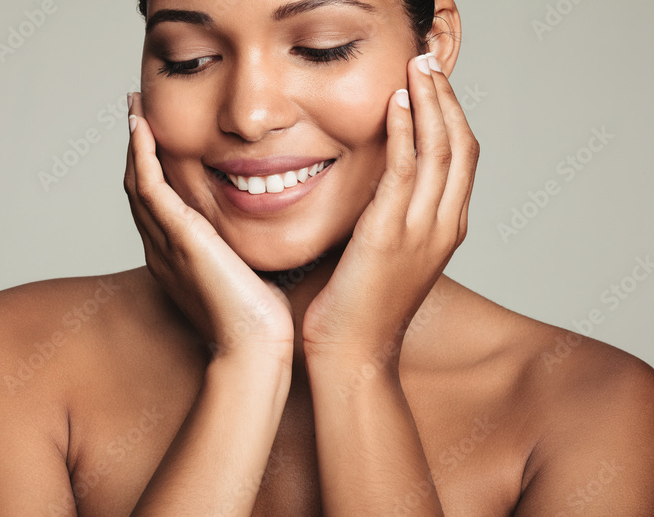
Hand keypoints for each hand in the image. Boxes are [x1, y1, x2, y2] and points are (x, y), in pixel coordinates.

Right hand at [124, 92, 294, 364]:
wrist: (255, 346)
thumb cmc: (260, 322)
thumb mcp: (250, 275)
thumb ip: (247, 251)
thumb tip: (270, 232)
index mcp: (176, 259)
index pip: (157, 205)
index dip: (153, 170)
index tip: (158, 139)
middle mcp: (162, 249)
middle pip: (138, 190)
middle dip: (137, 150)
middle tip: (136, 113)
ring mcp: (165, 243)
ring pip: (137, 183)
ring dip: (135, 143)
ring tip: (135, 110)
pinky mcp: (178, 237)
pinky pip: (149, 187)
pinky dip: (142, 155)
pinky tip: (142, 128)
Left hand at [301, 53, 478, 362]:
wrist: (354, 354)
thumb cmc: (360, 308)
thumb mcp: (386, 255)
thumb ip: (390, 217)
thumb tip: (372, 186)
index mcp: (446, 230)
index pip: (463, 159)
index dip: (453, 116)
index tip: (434, 84)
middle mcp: (444, 226)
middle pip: (461, 145)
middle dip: (446, 98)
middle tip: (428, 63)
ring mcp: (421, 230)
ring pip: (439, 150)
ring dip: (428, 103)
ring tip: (415, 68)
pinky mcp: (389, 234)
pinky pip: (404, 170)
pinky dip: (404, 132)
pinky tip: (396, 104)